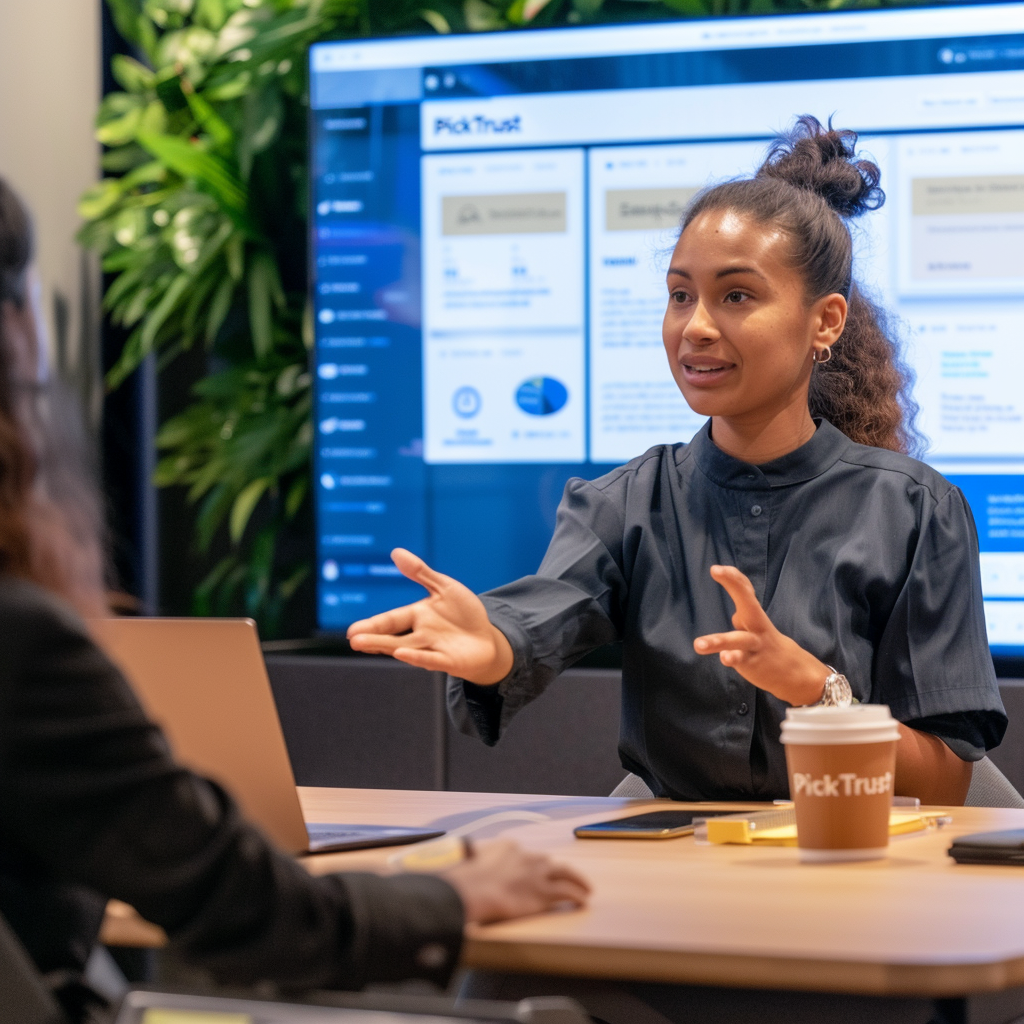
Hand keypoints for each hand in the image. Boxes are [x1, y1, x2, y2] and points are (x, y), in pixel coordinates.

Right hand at [346, 549, 513, 683]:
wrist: (488, 639)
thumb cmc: (464, 614)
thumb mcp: (444, 588)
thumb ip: (421, 573)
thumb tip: (396, 552)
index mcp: (417, 616)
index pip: (390, 621)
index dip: (372, 624)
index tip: (351, 630)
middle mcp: (421, 635)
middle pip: (392, 637)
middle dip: (373, 638)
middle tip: (352, 640)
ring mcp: (433, 649)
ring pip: (406, 649)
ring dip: (387, 646)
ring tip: (364, 644)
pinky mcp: (450, 661)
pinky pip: (432, 659)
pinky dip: (418, 657)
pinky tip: (402, 653)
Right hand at [443, 840, 590, 924]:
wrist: (474, 890)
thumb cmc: (466, 879)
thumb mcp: (468, 858)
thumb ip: (473, 854)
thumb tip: (466, 852)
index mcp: (509, 847)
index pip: (523, 854)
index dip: (528, 865)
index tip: (530, 871)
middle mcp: (527, 856)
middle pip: (546, 861)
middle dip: (555, 870)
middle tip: (564, 876)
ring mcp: (538, 874)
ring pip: (565, 872)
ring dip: (578, 879)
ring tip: (586, 887)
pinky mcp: (544, 893)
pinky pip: (567, 892)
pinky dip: (578, 895)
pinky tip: (583, 900)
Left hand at [693, 565, 829, 705]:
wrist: (796, 673)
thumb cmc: (767, 644)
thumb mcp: (756, 624)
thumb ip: (744, 612)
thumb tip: (733, 607)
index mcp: (754, 615)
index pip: (745, 591)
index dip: (733, 577)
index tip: (717, 568)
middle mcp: (756, 626)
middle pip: (748, 602)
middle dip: (734, 584)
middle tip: (717, 570)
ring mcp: (755, 645)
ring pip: (737, 640)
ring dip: (717, 641)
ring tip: (698, 644)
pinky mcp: (753, 663)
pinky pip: (741, 660)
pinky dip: (733, 658)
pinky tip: (725, 658)